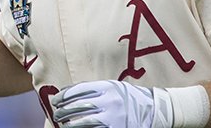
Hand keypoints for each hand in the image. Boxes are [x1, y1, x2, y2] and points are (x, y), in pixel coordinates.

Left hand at [51, 80, 172, 127]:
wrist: (154, 108)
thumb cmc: (128, 96)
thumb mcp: (113, 86)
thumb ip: (93, 89)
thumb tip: (67, 92)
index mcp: (108, 87)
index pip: (79, 90)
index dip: (64, 95)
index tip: (56, 100)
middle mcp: (111, 101)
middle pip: (79, 106)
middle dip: (64, 110)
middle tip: (57, 113)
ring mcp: (114, 117)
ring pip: (85, 122)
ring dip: (70, 124)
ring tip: (63, 124)